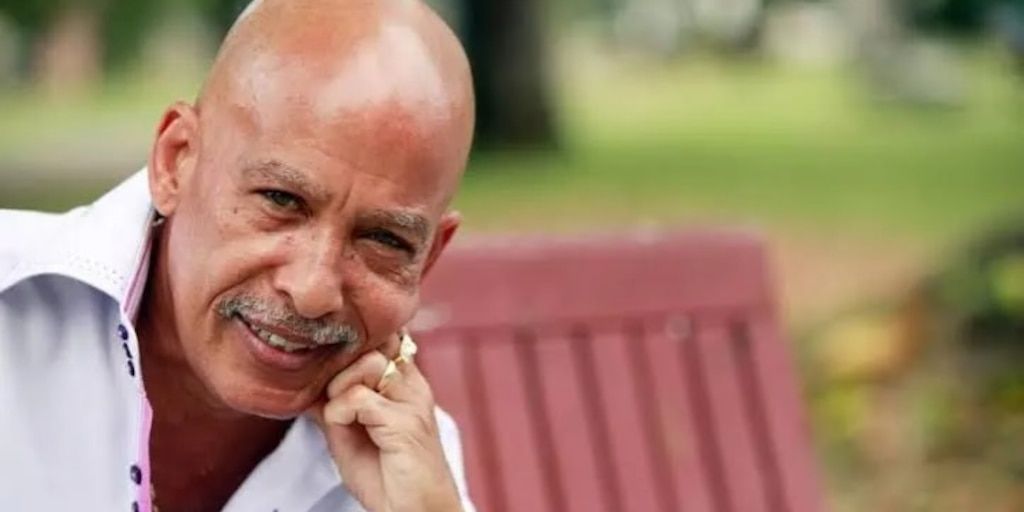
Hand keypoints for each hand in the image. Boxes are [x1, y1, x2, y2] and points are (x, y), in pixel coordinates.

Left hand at [307, 334, 461, 511]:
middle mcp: (413, 385)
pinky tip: (344, 430)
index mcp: (405, 382)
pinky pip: (359, 398)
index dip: (349, 348)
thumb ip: (334, 404)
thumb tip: (306, 382)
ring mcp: (413, 401)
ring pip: (367, 363)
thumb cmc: (388, 478)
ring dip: (340, 388)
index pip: (380, 336)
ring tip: (342, 416)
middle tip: (333, 398)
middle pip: (373, 342)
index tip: (329, 374)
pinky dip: (340, 413)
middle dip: (341, 365)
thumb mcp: (350, 433)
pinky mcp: (407, 423)